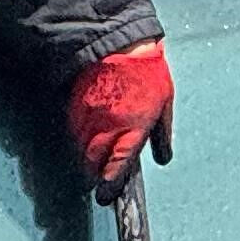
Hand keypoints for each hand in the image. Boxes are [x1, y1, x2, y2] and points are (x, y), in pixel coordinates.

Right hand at [67, 41, 173, 189]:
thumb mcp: (165, 103)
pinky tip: (86, 140)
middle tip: (100, 181)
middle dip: (96, 174)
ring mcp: (88, 117)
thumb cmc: (147, 72)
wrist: (120, 42)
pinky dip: (79, 141)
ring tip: (93, 163)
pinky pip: (74, 132)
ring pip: (82, 149)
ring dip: (87, 159)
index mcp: (132, 128)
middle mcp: (107, 126)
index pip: (118, 165)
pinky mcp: (75, 106)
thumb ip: (163, 135)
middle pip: (94, 162)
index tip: (106, 197)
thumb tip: (163, 158)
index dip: (111, 184)